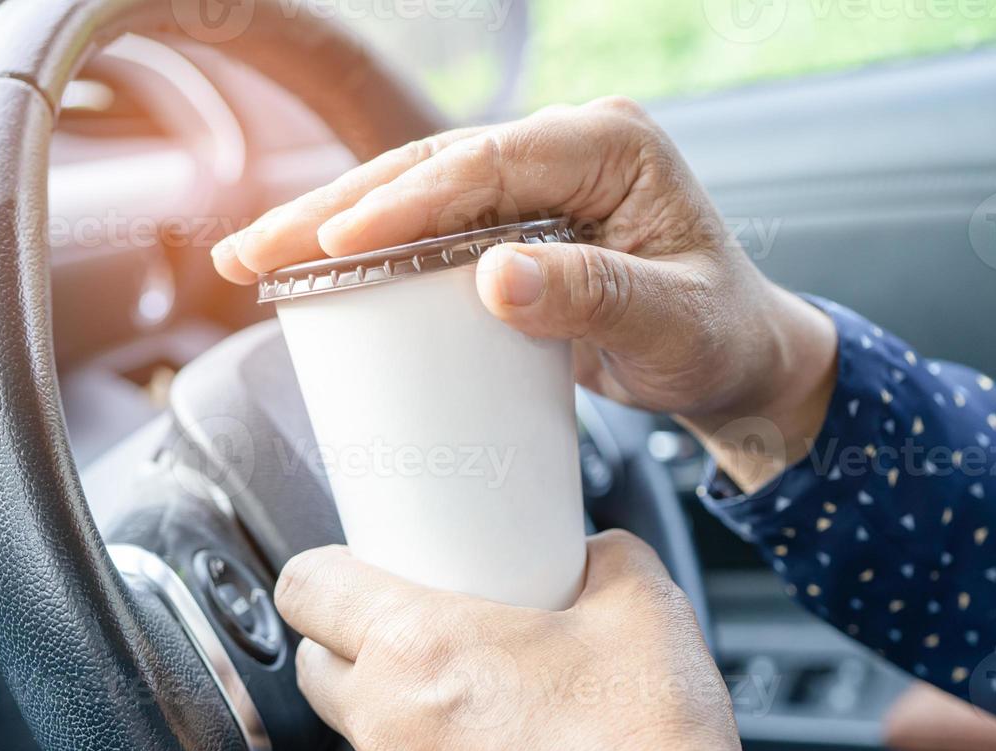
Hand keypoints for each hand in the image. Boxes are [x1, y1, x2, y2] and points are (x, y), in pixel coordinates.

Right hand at [213, 97, 837, 491]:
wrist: (741, 358)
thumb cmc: (722, 338)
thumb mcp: (673, 325)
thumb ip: (595, 297)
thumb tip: (495, 279)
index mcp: (611, 146)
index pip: (488, 162)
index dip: (406, 203)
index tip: (337, 244)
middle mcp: (567, 148)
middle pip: (430, 166)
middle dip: (335, 208)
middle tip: (255, 251)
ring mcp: (537, 182)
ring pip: (415, 191)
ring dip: (332, 225)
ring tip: (254, 260)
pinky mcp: (516, 221)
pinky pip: (429, 229)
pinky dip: (368, 252)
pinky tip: (311, 275)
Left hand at [274, 530, 779, 750]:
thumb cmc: (648, 749)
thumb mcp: (643, 604)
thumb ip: (605, 554)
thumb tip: (592, 551)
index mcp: (419, 649)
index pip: (307, 588)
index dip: (326, 564)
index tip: (365, 559)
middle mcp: (390, 728)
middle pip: (317, 665)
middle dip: (352, 635)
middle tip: (424, 618)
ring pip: (364, 731)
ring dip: (398, 703)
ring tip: (481, 686)